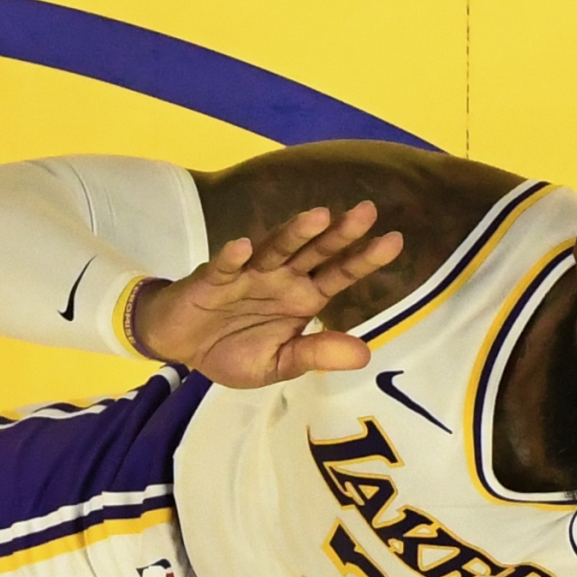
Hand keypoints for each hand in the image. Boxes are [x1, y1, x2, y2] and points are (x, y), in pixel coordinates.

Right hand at [129, 202, 403, 388]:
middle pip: (315, 251)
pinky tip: (240, 247)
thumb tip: (366, 355)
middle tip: (367, 212)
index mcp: (302, 297)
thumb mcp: (278, 364)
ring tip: (317, 217)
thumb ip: (315, 354)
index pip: (339, 274)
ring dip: (294, 233)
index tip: (394, 241)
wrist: (181, 347)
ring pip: (275, 249)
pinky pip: (223, 266)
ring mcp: (249, 273)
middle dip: (339, 233)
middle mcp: (281, 277)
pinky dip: (231, 257)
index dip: (364, 259)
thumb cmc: (232, 350)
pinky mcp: (213, 278)